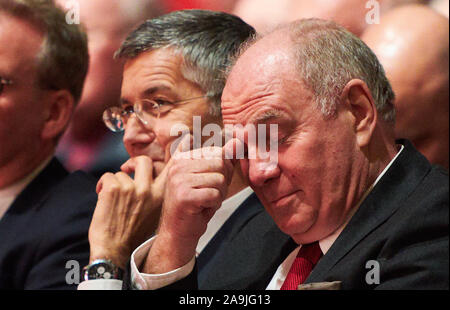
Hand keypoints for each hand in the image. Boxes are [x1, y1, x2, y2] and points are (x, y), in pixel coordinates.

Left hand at [88, 155, 167, 268]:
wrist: (113, 251)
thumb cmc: (132, 236)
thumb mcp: (154, 215)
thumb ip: (155, 196)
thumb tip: (151, 180)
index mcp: (162, 197)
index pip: (172, 169)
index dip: (175, 153)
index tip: (179, 142)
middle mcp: (149, 190)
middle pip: (144, 161)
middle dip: (134, 163)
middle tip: (127, 169)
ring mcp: (131, 188)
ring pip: (121, 173)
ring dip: (115, 183)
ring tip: (112, 199)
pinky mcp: (113, 189)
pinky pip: (107, 176)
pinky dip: (102, 185)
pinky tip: (102, 197)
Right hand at [142, 136, 238, 273]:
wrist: (178, 231)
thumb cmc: (196, 205)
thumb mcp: (210, 178)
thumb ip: (223, 159)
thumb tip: (237, 141)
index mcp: (183, 157)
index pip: (217, 152)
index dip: (222, 170)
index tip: (209, 183)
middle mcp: (178, 165)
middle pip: (220, 164)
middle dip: (222, 182)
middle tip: (208, 194)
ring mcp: (179, 180)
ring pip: (219, 179)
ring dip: (218, 194)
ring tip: (204, 201)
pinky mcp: (184, 196)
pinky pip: (215, 194)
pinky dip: (214, 204)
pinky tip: (201, 208)